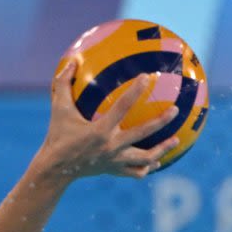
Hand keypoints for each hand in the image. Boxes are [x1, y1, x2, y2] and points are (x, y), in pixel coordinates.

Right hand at [36, 63, 179, 180]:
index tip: (147, 77)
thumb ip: (64, 83)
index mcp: (100, 130)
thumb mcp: (58, 108)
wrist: (54, 169)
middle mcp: (111, 147)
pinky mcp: (114, 171)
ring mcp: (114, 161)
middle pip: (142, 134)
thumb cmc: (57, 135)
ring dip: (162, 150)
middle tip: (175, 110)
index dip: (135, 91)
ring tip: (177, 140)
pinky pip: (135, 172)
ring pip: (145, 158)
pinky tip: (156, 161)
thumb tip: (72, 59)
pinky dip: (147, 167)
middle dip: (161, 122)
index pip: (122, 107)